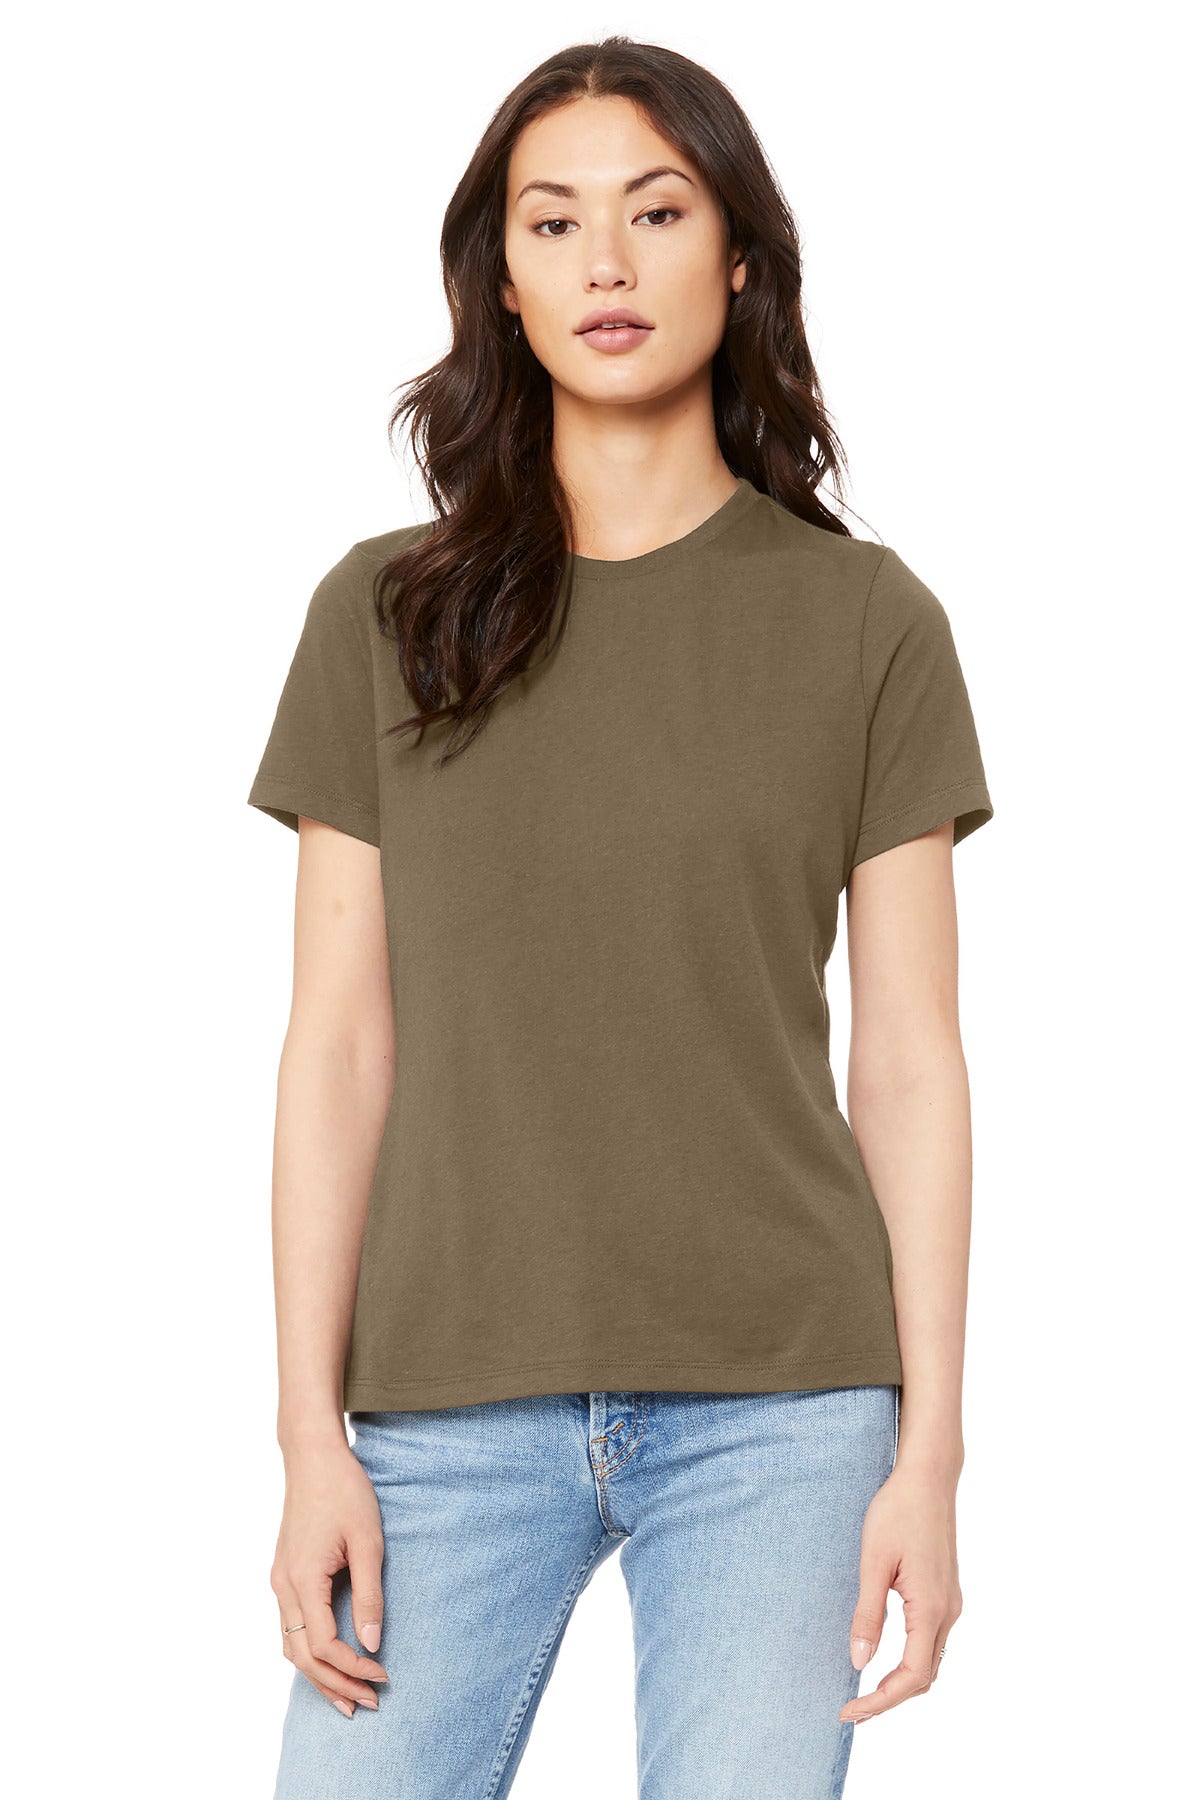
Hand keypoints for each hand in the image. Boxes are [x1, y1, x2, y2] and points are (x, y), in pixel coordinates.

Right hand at [271, 1438, 389, 1716]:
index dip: (353, 1668)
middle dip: (334, 1685)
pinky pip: (290, 1627)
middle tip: (368, 1704)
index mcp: (302, 1579)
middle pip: (302, 1657)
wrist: (313, 1457)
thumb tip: (371, 1645)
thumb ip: (369, 1595)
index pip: (324, 1645)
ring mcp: (279, 1581)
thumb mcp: (368, 1540)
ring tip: (348, 1697)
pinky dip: (309, 1652)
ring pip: (291, 1646)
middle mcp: (283, 1586)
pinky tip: (329, 1661)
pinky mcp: (283, 1574)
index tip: (384, 1677)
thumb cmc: (344, 1491)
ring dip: (319, 1675)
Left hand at [838, 1463, 961, 1723]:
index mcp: (931, 1608)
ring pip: (930, 1661)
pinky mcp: (945, 1592)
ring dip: (901, 1683)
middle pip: (924, 1677)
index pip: (911, 1677)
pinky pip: (931, 1642)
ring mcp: (950, 1603)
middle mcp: (948, 1611)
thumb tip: (859, 1663)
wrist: (928, 1477)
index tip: (849, 1710)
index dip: (880, 1701)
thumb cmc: (898, 1511)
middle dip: (889, 1700)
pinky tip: (886, 1657)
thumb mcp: (873, 1561)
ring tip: (865, 1692)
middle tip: (852, 1709)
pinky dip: (910, 1662)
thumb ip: (868, 1614)